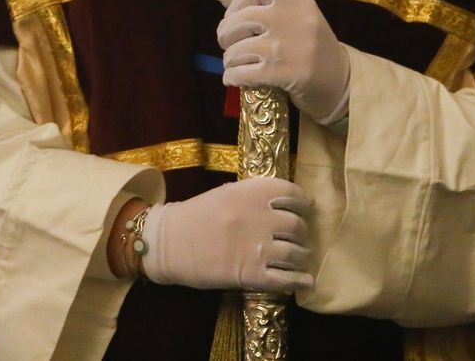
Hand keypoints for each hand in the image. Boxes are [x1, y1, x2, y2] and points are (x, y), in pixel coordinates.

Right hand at [140, 178, 313, 291]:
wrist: (168, 243)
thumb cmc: (195, 216)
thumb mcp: (226, 194)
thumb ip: (254, 197)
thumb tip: (285, 203)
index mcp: (251, 193)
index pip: (291, 193)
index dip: (303, 202)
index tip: (306, 209)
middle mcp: (258, 217)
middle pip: (297, 226)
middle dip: (301, 234)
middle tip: (298, 239)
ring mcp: (256, 247)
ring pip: (296, 253)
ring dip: (301, 257)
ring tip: (299, 259)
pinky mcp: (251, 274)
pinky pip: (287, 279)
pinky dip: (300, 281)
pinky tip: (305, 281)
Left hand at [215, 0, 350, 124]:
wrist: (341, 81)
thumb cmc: (311, 46)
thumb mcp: (293, 17)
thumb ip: (259, 4)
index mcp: (298, 1)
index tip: (231, 14)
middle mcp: (295, 19)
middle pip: (242, 18)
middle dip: (226, 32)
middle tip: (226, 41)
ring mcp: (289, 47)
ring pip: (239, 48)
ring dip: (229, 59)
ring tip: (233, 63)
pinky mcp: (285, 74)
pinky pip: (244, 73)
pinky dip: (232, 76)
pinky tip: (233, 78)